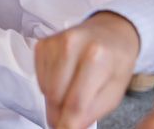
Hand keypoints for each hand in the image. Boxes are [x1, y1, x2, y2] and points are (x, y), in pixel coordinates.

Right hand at [35, 11, 140, 128]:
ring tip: (72, 94)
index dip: (68, 124)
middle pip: (56, 96)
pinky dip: (49, 86)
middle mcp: (72, 44)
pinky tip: (64, 79)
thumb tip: (68, 126)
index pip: (76, 102)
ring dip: (55, 100)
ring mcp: (53, 41)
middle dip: (60, 114)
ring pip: (45, 89)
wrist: (110, 33)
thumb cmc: (114, 62)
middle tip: (70, 118)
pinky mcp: (41, 43)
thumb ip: (92, 111)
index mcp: (97, 57)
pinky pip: (39, 78)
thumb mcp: (115, 91)